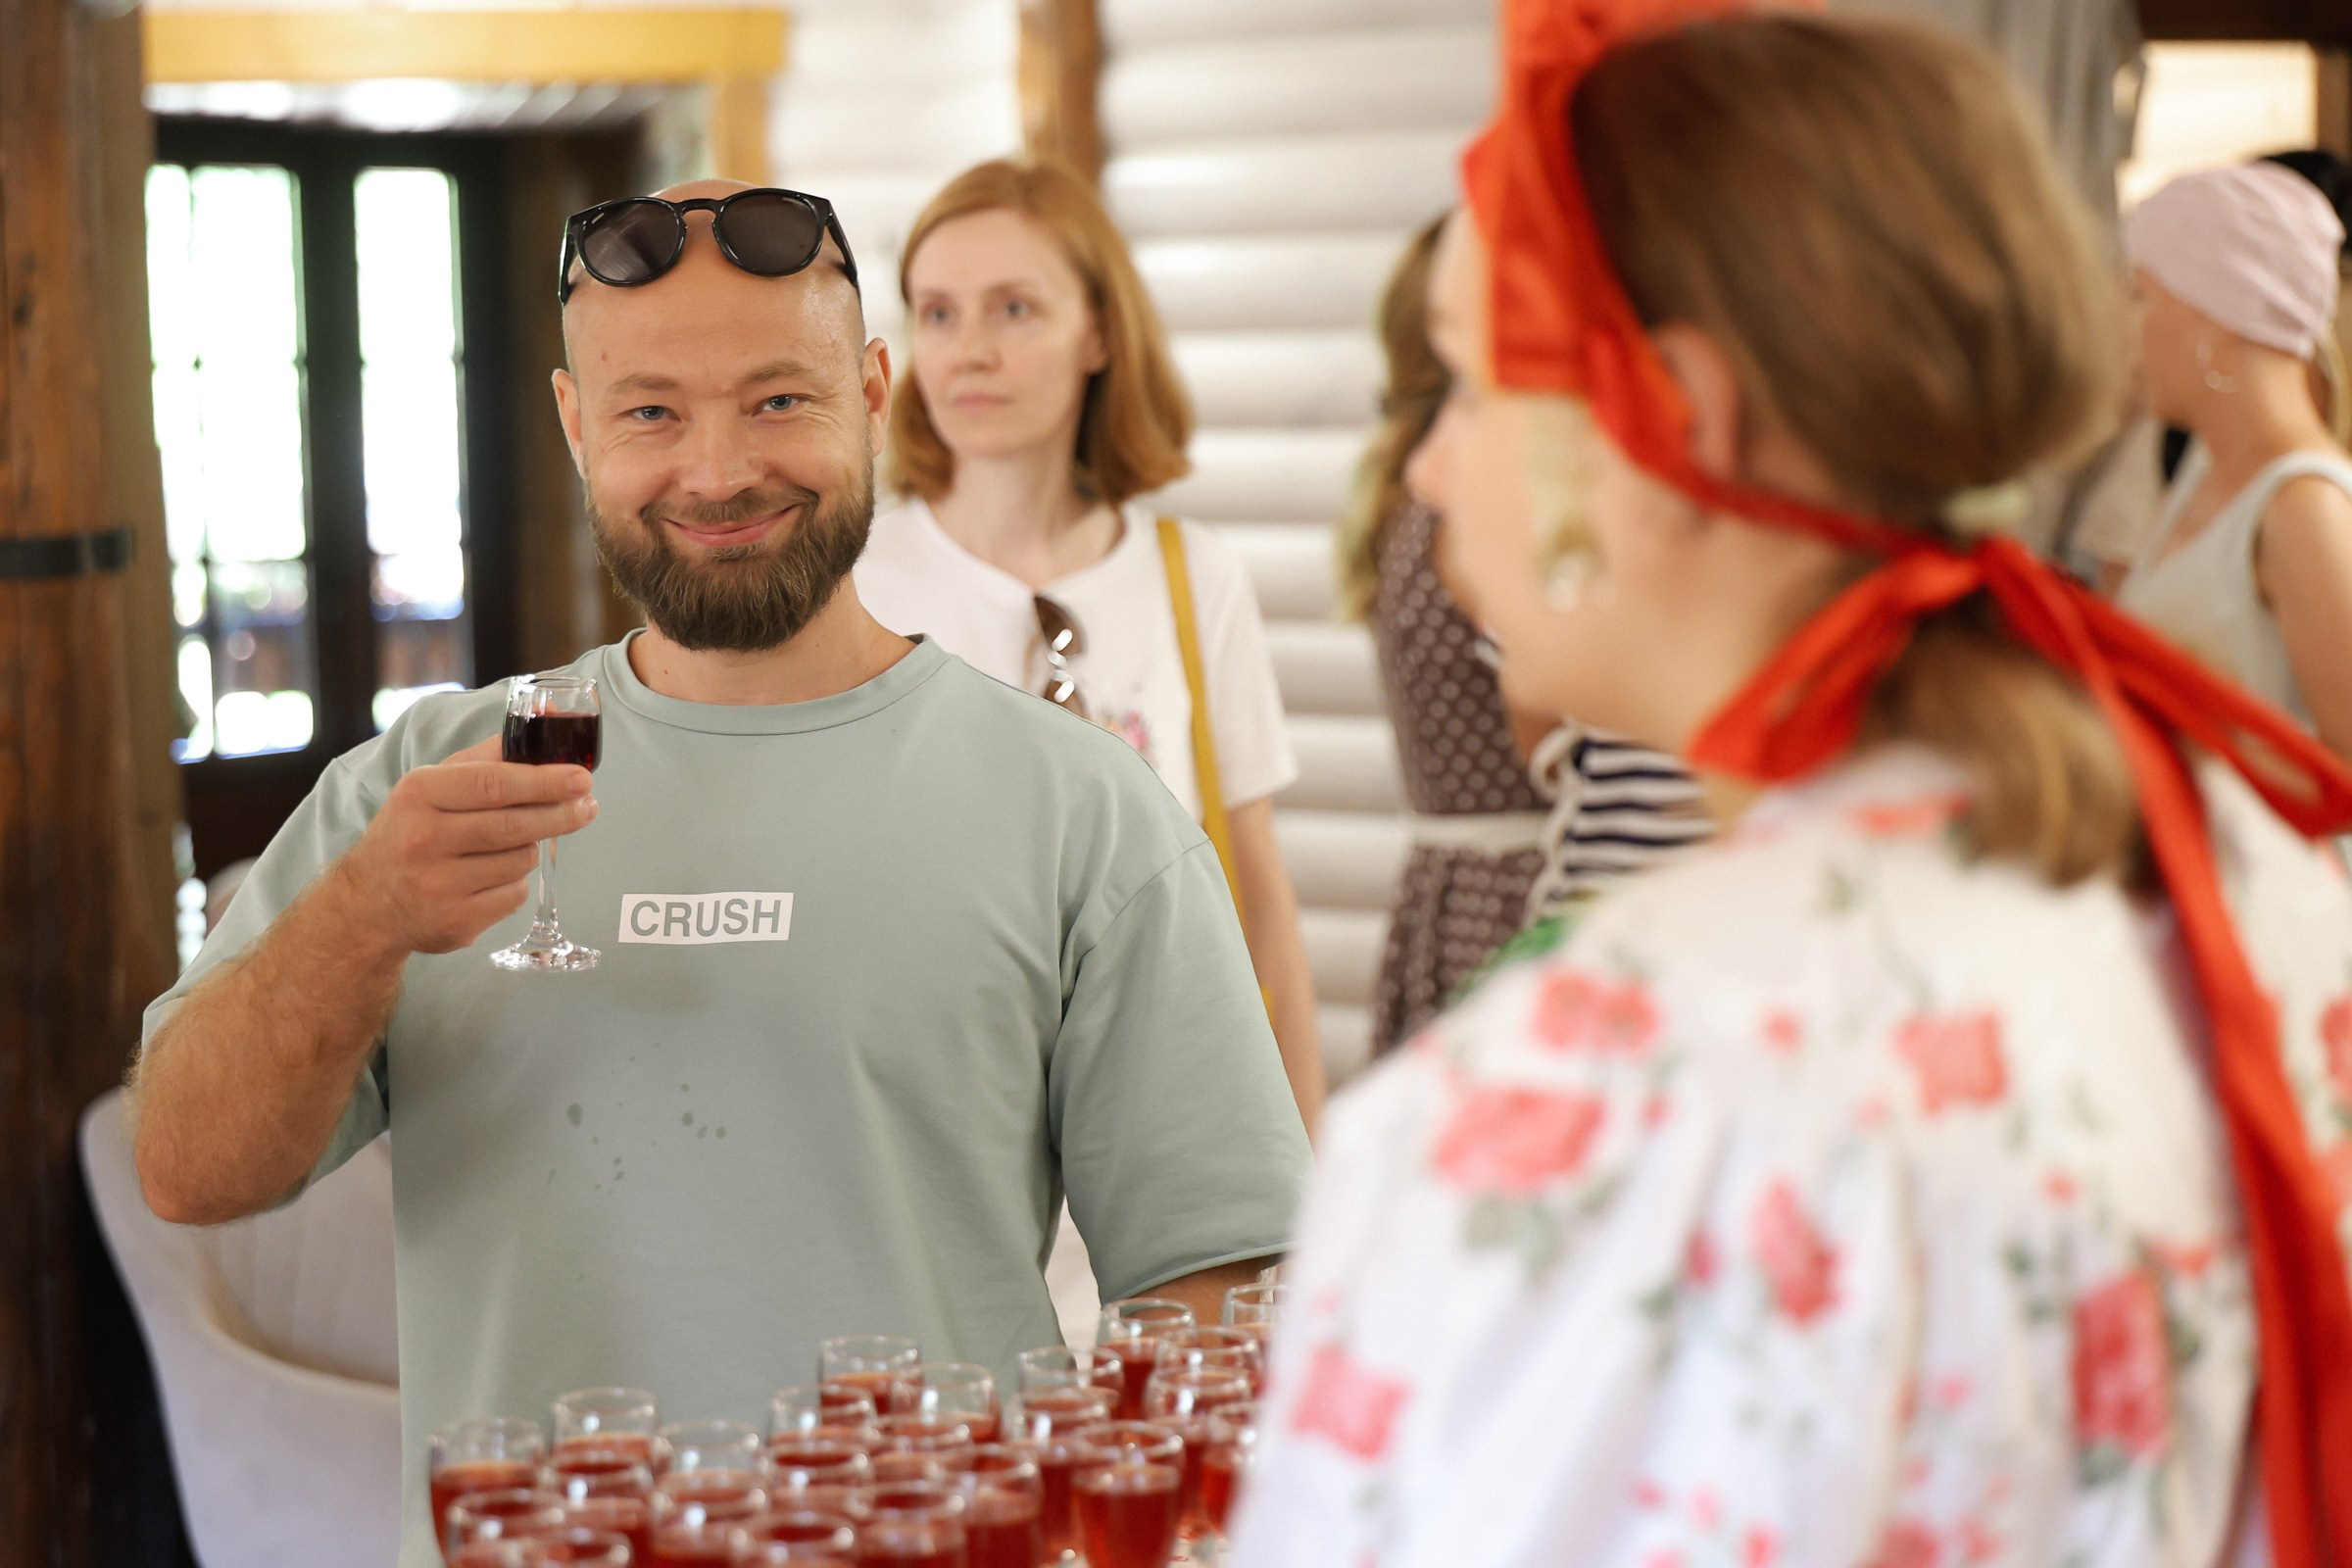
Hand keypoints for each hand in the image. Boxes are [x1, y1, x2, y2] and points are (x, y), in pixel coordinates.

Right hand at [329, 734, 597, 955]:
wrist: (369, 903)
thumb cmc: (413, 830)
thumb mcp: (434, 784)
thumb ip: (489, 755)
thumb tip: (550, 718)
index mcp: (419, 794)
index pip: (494, 783)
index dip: (544, 781)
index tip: (582, 778)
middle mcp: (424, 839)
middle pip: (514, 825)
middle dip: (560, 814)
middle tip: (588, 805)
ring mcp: (438, 885)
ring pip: (520, 860)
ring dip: (530, 849)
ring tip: (512, 844)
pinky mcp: (455, 922)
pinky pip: (513, 896)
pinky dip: (515, 882)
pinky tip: (492, 877)